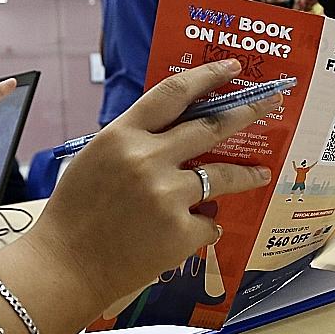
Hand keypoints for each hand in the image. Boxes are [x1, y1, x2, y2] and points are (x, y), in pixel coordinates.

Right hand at [25, 59, 278, 302]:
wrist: (66, 265)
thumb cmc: (75, 213)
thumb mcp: (96, 159)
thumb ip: (135, 141)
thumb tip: (177, 128)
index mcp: (122, 135)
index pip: (174, 92)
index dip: (208, 76)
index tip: (233, 67)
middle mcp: (148, 159)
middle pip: (211, 127)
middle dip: (246, 114)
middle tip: (269, 106)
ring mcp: (167, 196)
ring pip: (223, 177)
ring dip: (246, 174)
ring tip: (260, 173)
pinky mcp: (180, 231)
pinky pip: (207, 222)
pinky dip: (202, 226)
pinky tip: (185, 233)